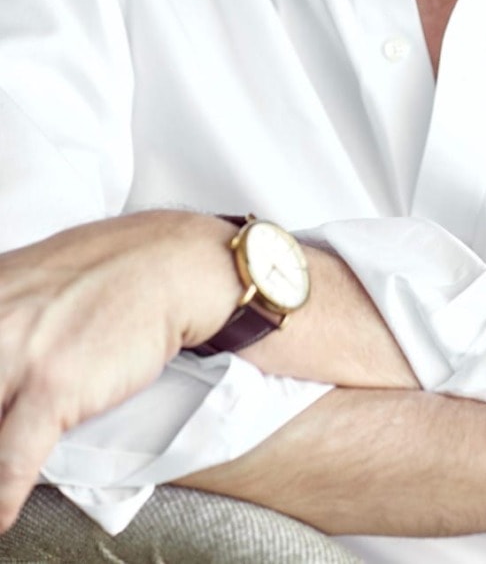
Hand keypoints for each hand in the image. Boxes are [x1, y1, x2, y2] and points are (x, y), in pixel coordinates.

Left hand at [0, 211, 238, 532]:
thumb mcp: (36, 277)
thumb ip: (7, 311)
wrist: (174, 266)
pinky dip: (4, 498)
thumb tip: (5, 353)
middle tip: (8, 429)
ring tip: (0, 487)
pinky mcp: (52, 387)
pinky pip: (9, 464)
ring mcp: (18, 355)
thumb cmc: (116, 272)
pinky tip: (4, 513)